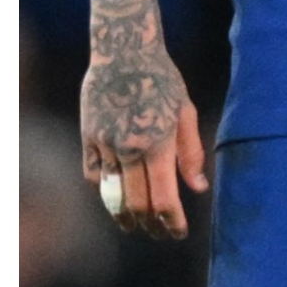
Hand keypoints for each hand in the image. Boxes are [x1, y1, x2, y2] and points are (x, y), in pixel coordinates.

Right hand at [80, 44, 209, 240]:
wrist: (123, 53)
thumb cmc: (163, 81)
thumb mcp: (186, 113)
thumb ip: (191, 153)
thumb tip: (199, 188)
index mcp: (158, 145)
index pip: (164, 198)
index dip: (171, 221)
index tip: (178, 232)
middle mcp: (129, 149)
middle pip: (136, 203)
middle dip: (149, 224)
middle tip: (159, 233)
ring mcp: (104, 144)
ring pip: (111, 193)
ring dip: (123, 214)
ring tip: (134, 225)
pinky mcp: (87, 137)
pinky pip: (92, 174)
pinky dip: (104, 189)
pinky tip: (114, 196)